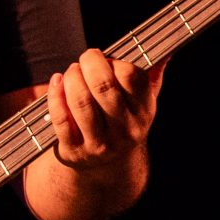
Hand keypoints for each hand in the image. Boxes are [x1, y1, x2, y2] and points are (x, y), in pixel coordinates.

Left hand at [47, 47, 162, 174]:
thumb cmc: (122, 122)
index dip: (114, 61)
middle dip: (88, 64)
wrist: (107, 167)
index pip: (131, 76)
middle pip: (103, 86)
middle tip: (83, 60)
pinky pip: (61, 118)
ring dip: (71, 78)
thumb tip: (165, 53)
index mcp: (144, 112)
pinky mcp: (74, 151)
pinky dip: (54, 96)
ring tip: (70, 72)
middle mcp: (125, 130)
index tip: (105, 58)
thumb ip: (151, 77)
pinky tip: (56, 83)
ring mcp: (100, 143)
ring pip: (81, 101)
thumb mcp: (141, 104)